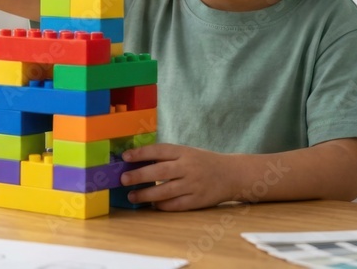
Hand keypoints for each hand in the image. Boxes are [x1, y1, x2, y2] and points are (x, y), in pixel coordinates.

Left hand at [120, 144, 236, 210]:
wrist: (232, 174)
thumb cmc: (204, 162)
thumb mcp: (188, 153)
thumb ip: (168, 157)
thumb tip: (139, 161)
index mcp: (184, 152)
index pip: (160, 151)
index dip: (141, 153)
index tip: (126, 156)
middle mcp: (188, 167)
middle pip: (160, 172)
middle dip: (139, 175)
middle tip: (123, 179)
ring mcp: (193, 185)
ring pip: (165, 191)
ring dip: (146, 195)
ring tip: (132, 195)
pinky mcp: (197, 200)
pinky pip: (175, 205)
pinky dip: (162, 205)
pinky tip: (151, 204)